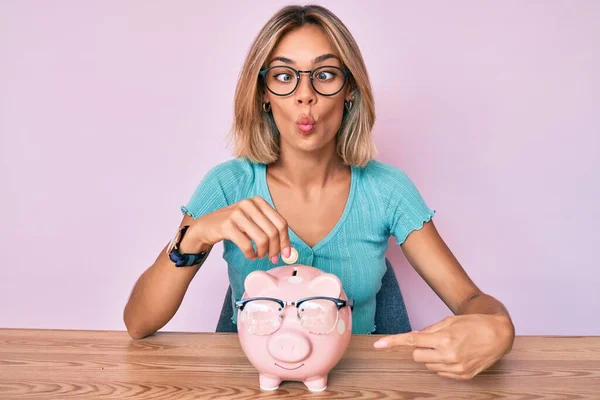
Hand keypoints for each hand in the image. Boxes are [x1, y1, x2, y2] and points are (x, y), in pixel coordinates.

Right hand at [190, 196, 290, 262]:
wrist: (206, 226)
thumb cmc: (232, 225)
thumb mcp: (253, 222)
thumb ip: (269, 230)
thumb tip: (287, 250)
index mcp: (259, 201)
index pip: (281, 222)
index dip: (285, 240)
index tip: (286, 253)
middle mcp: (249, 204)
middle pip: (273, 232)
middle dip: (275, 249)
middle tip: (273, 258)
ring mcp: (237, 213)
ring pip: (262, 239)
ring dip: (263, 252)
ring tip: (259, 256)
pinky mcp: (227, 225)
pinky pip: (247, 245)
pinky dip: (251, 254)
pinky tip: (250, 255)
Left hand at [373, 314, 514, 379]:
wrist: (499, 334)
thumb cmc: (473, 324)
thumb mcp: (449, 320)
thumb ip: (429, 330)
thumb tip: (414, 338)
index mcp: (444, 338)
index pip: (412, 341)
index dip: (393, 342)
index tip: (379, 345)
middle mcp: (449, 355)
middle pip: (417, 356)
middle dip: (420, 348)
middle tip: (434, 341)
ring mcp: (456, 368)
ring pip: (428, 365)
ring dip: (432, 356)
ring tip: (449, 346)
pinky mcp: (463, 376)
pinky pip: (441, 373)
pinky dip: (442, 364)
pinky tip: (455, 355)